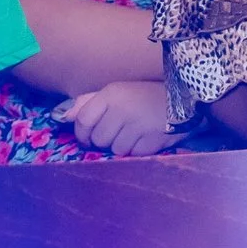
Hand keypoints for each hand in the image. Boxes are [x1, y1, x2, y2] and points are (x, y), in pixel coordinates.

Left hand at [55, 81, 191, 155]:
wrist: (184, 99)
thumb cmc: (144, 96)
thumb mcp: (116, 92)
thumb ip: (88, 102)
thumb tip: (62, 116)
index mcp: (111, 94)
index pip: (83, 120)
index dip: (81, 133)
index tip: (86, 138)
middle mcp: (122, 109)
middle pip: (98, 138)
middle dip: (103, 140)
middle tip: (116, 132)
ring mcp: (138, 126)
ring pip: (115, 149)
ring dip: (121, 146)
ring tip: (132, 134)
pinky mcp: (152, 141)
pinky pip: (133, 155)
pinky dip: (136, 151)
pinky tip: (144, 139)